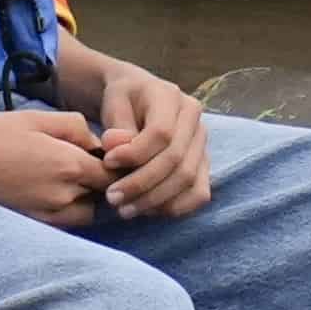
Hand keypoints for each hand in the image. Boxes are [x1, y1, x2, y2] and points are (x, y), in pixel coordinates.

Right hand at [0, 102, 115, 227]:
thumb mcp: (35, 118)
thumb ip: (74, 127)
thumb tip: (94, 142)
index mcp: (69, 165)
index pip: (113, 172)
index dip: (112, 162)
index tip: (101, 152)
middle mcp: (64, 196)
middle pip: (102, 195)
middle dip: (97, 180)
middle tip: (78, 161)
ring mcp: (47, 215)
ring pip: (85, 212)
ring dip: (83, 198)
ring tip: (60, 178)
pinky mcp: (31, 225)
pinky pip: (63, 222)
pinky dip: (63, 210)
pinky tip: (43, 190)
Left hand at [68, 48, 212, 220]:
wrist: (137, 98)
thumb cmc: (123, 100)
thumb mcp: (114, 102)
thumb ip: (117, 126)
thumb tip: (115, 148)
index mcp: (172, 98)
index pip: (162, 133)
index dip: (135, 153)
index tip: (107, 163)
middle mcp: (194, 121)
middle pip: (176, 160)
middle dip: (142, 184)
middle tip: (112, 198)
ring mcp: (202, 144)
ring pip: (188, 180)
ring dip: (155, 200)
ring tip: (125, 209)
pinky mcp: (202, 164)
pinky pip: (199, 192)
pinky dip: (176, 206)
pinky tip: (149, 211)